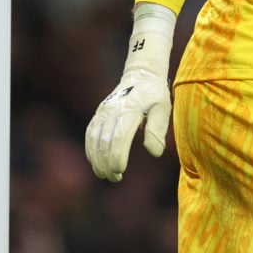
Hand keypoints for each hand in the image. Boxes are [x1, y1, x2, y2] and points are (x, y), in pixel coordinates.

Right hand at [84, 3, 175, 181]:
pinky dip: (90, 149)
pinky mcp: (99, 113)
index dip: (117, 157)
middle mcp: (113, 111)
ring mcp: (103, 111)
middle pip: (105, 142)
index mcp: (129, 110)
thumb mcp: (163, 107)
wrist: (141, 74)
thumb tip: (154, 152)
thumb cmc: (155, 94)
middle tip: (114, 178)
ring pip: (94, 139)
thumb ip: (157, 129)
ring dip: (97, 159)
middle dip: (107, 163)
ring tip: (104, 174)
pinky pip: (90, 133)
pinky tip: (95, 161)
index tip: (120, 171)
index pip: (119, 138)